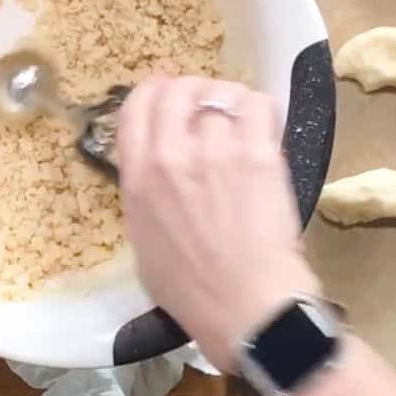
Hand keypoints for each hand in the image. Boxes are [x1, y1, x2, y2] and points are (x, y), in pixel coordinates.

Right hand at [116, 76, 320, 371]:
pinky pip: (256, 103)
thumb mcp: (143, 240)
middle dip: (191, 91)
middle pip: (176, 88)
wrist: (245, 307)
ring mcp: (215, 150)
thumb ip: (145, 194)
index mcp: (137, 177)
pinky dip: (258, 107)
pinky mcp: (258, 154)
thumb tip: (156, 170)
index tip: (167, 101)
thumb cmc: (192, 290)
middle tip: (206, 108)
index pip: (135, 105)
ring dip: (228, 103)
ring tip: (239, 123)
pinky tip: (261, 128)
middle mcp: (170, 154)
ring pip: (219, 93)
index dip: (153, 94)